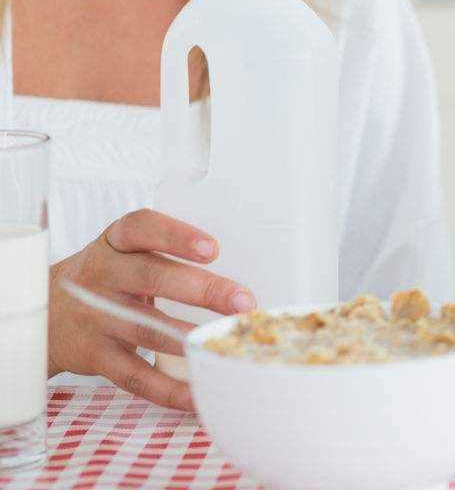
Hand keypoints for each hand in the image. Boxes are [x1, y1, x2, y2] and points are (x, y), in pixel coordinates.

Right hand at [48, 209, 256, 410]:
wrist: (42, 314)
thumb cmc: (107, 279)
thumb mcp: (123, 253)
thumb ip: (165, 257)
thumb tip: (236, 283)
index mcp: (114, 243)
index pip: (140, 228)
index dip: (176, 236)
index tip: (213, 249)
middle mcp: (101, 275)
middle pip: (152, 277)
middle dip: (203, 289)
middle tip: (242, 301)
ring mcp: (95, 316)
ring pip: (145, 327)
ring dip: (190, 338)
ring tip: (225, 343)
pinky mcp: (93, 355)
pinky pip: (133, 375)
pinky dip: (167, 389)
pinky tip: (196, 394)